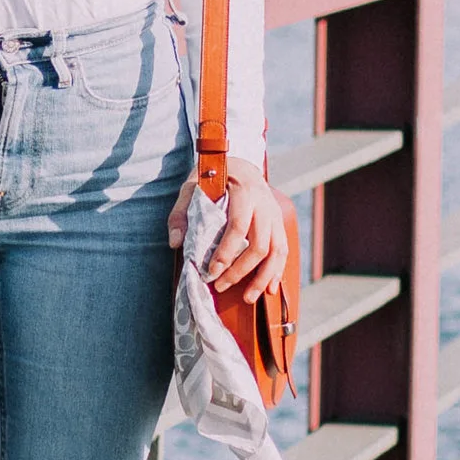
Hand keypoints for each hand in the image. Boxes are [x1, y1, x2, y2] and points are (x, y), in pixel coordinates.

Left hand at [167, 157, 289, 303]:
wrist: (241, 162)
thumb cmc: (213, 176)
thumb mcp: (191, 186)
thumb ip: (181, 213)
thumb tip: (176, 243)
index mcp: (244, 191)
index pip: (238, 226)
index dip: (226, 252)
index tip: (212, 271)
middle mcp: (265, 204)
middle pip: (259, 244)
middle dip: (240, 270)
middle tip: (220, 286)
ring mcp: (275, 214)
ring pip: (277, 251)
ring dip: (263, 278)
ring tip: (248, 298)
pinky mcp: (279, 224)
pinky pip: (283, 251)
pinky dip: (277, 272)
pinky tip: (269, 289)